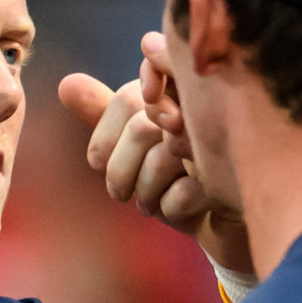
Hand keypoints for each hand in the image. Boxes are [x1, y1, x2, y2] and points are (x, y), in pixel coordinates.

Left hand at [60, 33, 250, 274]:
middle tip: (118, 194)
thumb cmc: (179, 173)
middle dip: (119, 171)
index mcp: (180, 90)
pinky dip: (169, 210)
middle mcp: (207, 108)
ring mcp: (225, 142)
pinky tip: (176, 210)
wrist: (226, 218)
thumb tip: (66, 83)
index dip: (104, 131)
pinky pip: (182, 195)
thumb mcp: (138, 143)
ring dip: (144, 193)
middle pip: (141, 127)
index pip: (129, 97)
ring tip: (148, 204)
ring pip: (161, 160)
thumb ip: (104, 112)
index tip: (96, 162)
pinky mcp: (235, 181)